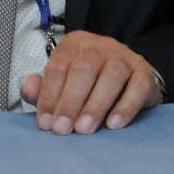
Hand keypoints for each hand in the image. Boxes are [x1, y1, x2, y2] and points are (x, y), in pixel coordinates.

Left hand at [19, 31, 161, 134]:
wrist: (126, 81)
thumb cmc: (88, 85)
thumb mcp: (62, 84)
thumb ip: (42, 88)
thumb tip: (29, 87)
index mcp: (75, 45)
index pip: (59, 66)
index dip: (49, 95)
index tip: (46, 122)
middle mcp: (100, 46)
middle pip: (84, 68)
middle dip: (71, 101)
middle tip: (63, 128)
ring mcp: (124, 57)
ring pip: (112, 75)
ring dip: (96, 105)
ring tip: (84, 129)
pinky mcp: (144, 72)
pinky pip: (138, 86)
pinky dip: (125, 106)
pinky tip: (113, 124)